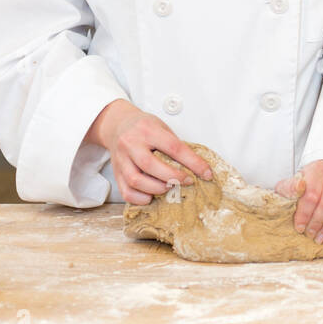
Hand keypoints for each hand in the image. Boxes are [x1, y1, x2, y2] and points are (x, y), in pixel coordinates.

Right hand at [88, 99, 213, 204]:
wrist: (118, 125)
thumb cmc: (144, 127)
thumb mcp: (162, 127)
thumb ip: (175, 145)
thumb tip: (197, 167)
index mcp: (147, 130)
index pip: (174, 147)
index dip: (193, 162)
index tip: (206, 173)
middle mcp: (131, 144)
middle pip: (150, 165)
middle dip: (173, 177)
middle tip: (188, 181)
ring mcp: (121, 159)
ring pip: (136, 180)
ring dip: (157, 188)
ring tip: (170, 188)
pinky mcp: (116, 172)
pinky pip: (126, 191)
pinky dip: (140, 198)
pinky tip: (151, 196)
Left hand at [274, 160, 322, 241]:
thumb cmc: (308, 184)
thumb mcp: (292, 184)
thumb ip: (289, 187)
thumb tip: (298, 187)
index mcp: (318, 169)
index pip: (312, 194)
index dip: (304, 214)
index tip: (299, 227)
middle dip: (317, 223)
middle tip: (310, 233)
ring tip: (321, 236)